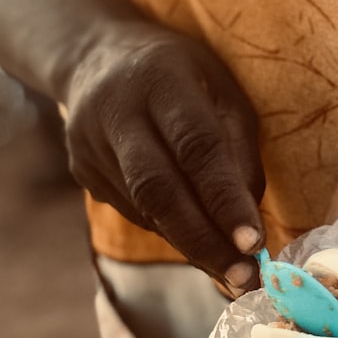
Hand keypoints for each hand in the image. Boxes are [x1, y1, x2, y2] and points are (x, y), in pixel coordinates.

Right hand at [62, 21, 265, 292]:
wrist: (95, 57)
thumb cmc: (182, 78)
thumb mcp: (223, 93)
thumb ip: (240, 153)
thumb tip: (250, 227)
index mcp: (161, 79)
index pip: (196, 147)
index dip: (225, 200)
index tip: (254, 245)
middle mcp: (115, 111)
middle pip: (159, 191)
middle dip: (206, 243)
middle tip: (244, 281)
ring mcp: (90, 145)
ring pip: (147, 212)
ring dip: (194, 247)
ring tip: (232, 272)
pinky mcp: (82, 172)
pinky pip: (136, 214)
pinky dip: (173, 232)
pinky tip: (198, 240)